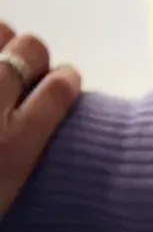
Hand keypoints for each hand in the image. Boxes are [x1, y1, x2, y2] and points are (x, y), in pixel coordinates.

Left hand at [0, 22, 81, 213]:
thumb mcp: (3, 190)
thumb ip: (18, 153)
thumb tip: (33, 123)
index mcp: (15, 144)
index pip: (59, 88)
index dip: (67, 78)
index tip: (63, 79)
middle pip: (31, 50)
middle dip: (32, 56)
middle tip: (22, 70)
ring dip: (1, 41)